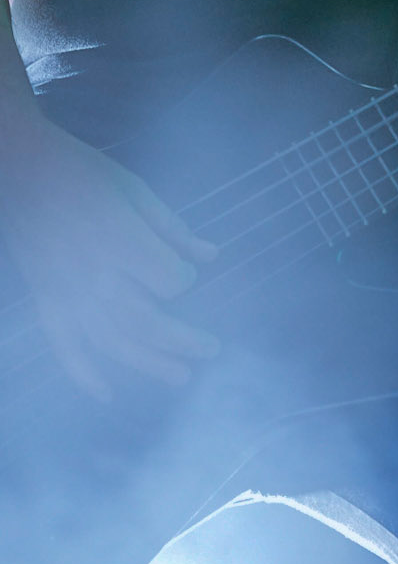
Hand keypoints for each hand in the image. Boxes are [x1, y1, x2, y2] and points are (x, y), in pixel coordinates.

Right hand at [0, 115, 219, 401]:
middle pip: (146, 321)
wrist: (20, 169)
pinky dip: (83, 374)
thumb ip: (172, 228)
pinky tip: (107, 395)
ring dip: (149, 363)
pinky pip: (63, 345)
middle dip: (183, 339)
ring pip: (112, 341)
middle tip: (212, 350)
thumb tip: (211, 256)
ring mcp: (65, 291)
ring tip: (182, 377)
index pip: (169, 280)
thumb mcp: (134, 189)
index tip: (186, 273)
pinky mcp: (46, 299)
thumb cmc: (82, 172)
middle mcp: (94, 272)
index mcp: (120, 239)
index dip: (183, 279)